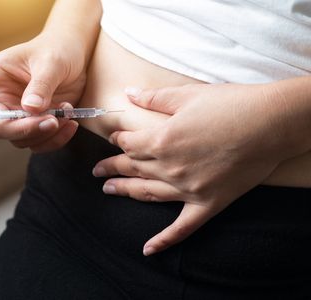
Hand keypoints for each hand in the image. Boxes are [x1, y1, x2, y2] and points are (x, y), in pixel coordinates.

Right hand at [0, 34, 85, 151]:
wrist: (75, 58)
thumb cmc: (56, 51)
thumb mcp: (50, 62)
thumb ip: (41, 85)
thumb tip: (30, 110)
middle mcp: (2, 99)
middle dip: (24, 129)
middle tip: (51, 120)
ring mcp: (19, 115)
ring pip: (22, 140)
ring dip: (46, 133)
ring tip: (67, 112)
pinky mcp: (36, 125)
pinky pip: (41, 143)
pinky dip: (57, 139)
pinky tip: (70, 124)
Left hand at [93, 83, 288, 255]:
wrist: (271, 123)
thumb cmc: (230, 105)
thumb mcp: (187, 96)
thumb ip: (154, 98)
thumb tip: (128, 92)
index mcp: (161, 141)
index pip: (128, 143)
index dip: (118, 140)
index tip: (114, 139)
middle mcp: (169, 168)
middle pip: (131, 168)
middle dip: (111, 167)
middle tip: (97, 171)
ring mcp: (187, 190)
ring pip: (146, 193)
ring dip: (124, 191)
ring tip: (108, 190)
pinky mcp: (207, 204)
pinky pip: (181, 227)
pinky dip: (164, 240)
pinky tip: (148, 249)